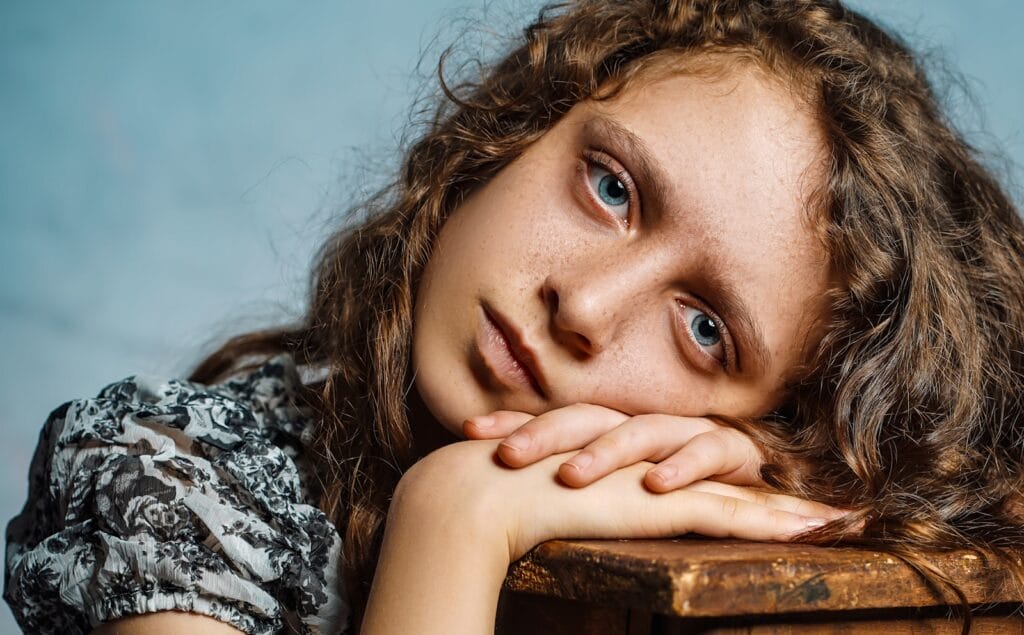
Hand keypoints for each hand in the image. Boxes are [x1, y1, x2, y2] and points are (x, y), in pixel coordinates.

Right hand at [365, 439, 842, 633]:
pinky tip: (816, 528)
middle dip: (777, 490)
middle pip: (727, 473)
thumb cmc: (499, 495)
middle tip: (828, 506)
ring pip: (741, 492)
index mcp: (623, 462)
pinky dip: (777, 523)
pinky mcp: (661, 500)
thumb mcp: (536, 499)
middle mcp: (649, 462)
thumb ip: (555, 500)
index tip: (764, 494)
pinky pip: (732, 514)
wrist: (480, 491)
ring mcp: (658, 477)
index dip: (728, 481)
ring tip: (841, 521)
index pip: (688, 468)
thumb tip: (544, 513)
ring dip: (792, 508)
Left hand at [463, 404, 762, 491]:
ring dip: (606, 453)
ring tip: (572, 475)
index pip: (555, 418)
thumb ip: (575, 479)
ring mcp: (684, 429)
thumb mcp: (621, 480)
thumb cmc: (679, 475)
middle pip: (588, 418)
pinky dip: (682, 468)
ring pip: (640, 431)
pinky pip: (706, 452)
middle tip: (507, 457)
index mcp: (611, 426)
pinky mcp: (729, 447)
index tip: (469, 430)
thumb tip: (504, 487)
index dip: (514, 421)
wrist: (758, 473)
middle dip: (545, 434)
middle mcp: (642, 421)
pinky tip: (657, 486)